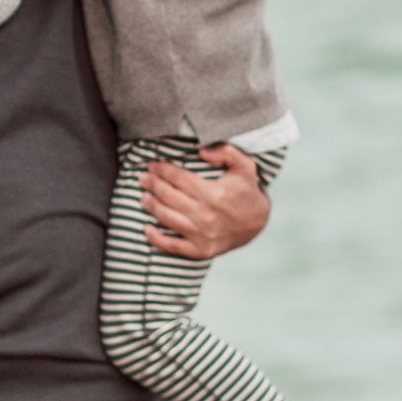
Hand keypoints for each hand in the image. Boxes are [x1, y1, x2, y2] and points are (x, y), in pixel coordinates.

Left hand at [140, 144, 269, 258]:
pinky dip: (155, 238)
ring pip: (166, 218)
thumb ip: (226, 151)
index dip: (162, 169)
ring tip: (143, 196)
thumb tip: (201, 150)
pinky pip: (172, 246)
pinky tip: (146, 228)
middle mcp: (206, 215)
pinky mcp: (200, 250)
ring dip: (150, 205)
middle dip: (152, 184)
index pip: (178, 178)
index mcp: (214, 193)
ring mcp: (202, 235)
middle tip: (143, 177)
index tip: (152, 164)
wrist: (258, 222)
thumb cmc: (247, 191)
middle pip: (168, 196)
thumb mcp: (245, 165)